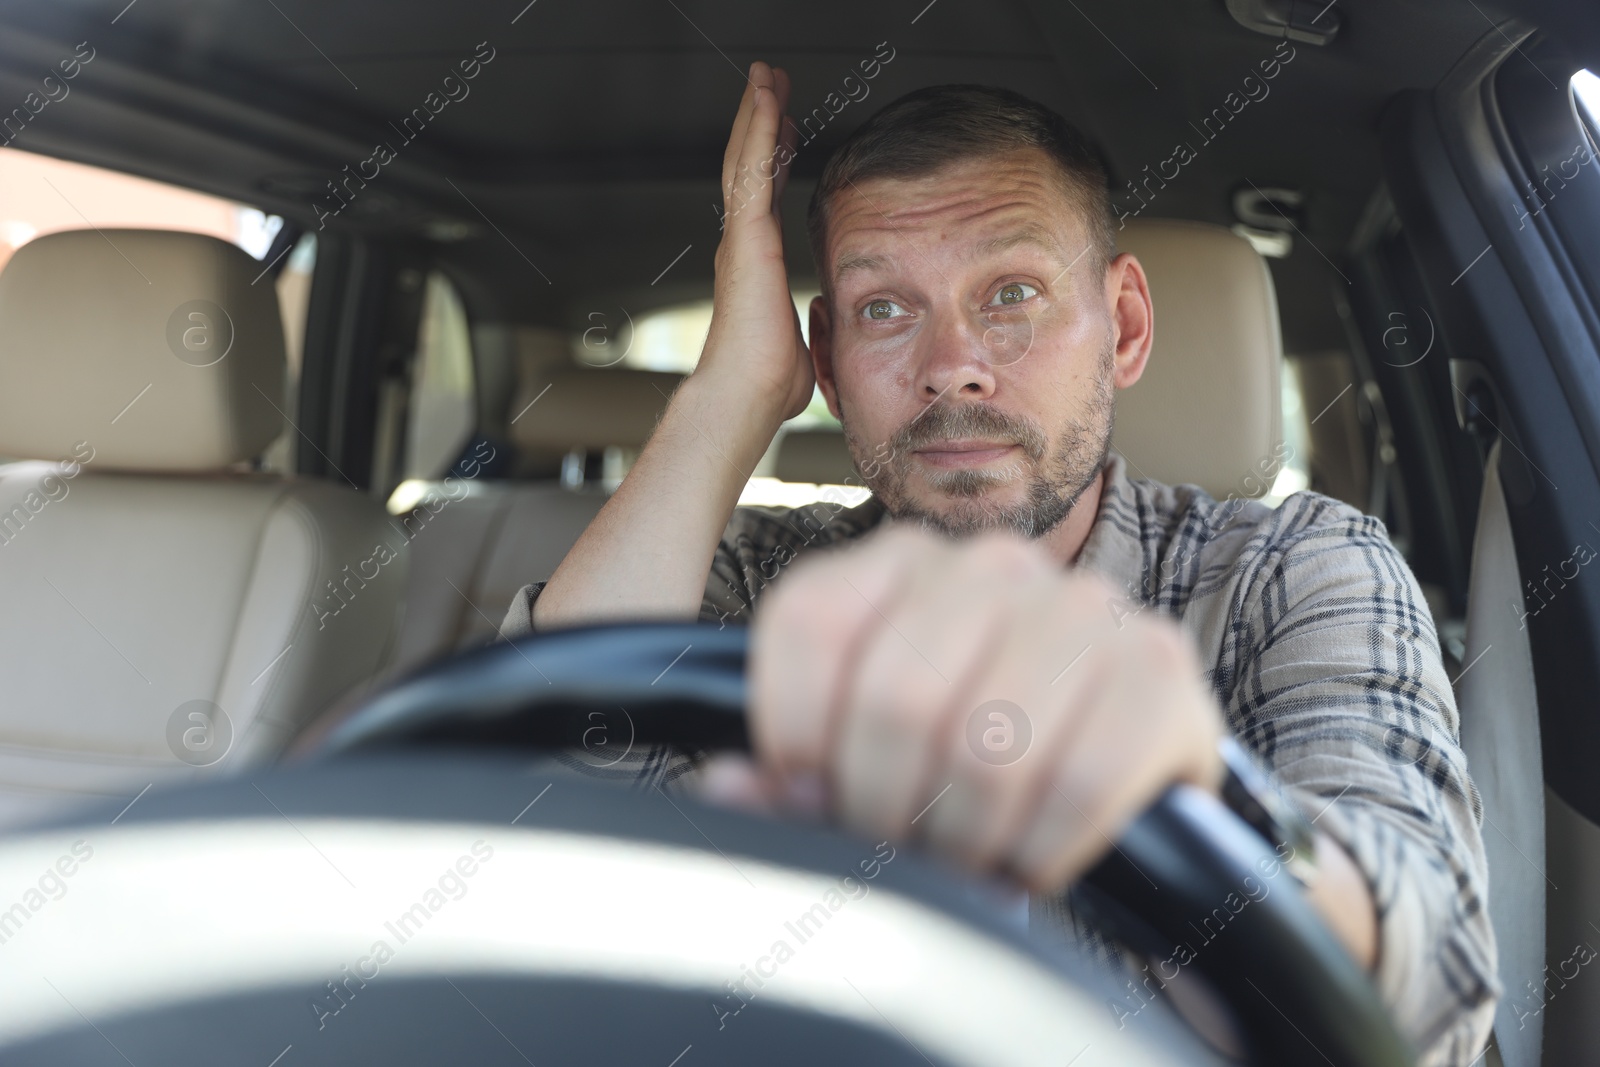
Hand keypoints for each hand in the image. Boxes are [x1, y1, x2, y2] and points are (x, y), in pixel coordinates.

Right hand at [695, 61, 813, 423]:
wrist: (745, 396)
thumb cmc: (768, 384)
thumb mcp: (799, 343)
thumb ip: (809, 327)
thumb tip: (824, 336)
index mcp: (754, 266)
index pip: (763, 198)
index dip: (774, 160)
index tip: (787, 133)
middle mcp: (742, 245)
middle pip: (749, 167)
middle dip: (762, 123)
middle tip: (771, 86)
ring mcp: (740, 238)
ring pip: (746, 157)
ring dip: (757, 112)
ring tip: (766, 75)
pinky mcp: (746, 236)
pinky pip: (752, 170)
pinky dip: (759, 130)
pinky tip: (767, 98)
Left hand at [704, 525, 1225, 891]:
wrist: (1113, 778)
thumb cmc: (964, 762)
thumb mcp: (863, 757)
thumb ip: (789, 772)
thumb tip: (731, 786)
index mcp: (899, 560)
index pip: (811, 621)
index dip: (794, 735)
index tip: (810, 799)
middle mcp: (993, 563)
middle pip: (896, 696)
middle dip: (886, 808)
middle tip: (901, 852)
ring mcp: (1084, 606)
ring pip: (988, 750)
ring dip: (965, 842)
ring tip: (966, 861)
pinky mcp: (1159, 669)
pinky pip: (1077, 785)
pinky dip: (1039, 855)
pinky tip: (1030, 862)